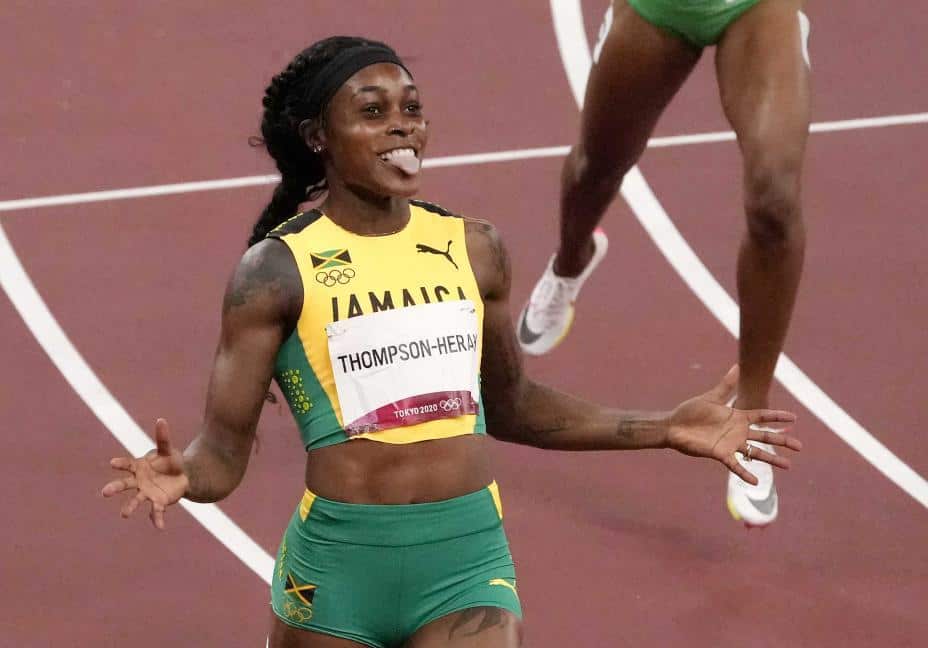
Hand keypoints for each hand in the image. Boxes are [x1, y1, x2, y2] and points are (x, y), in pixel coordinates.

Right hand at [101, 418, 187, 528]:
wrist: (182, 477)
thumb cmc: (169, 462)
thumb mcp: (168, 450)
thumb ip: (163, 437)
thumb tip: (161, 420)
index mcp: (138, 467)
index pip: (127, 465)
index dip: (120, 464)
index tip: (112, 463)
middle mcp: (138, 482)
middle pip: (124, 485)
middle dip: (114, 488)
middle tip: (104, 492)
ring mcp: (146, 493)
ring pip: (135, 501)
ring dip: (129, 507)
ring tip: (124, 515)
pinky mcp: (157, 503)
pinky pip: (156, 512)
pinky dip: (157, 520)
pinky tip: (160, 527)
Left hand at [667, 366, 801, 484]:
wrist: (674, 426)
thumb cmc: (691, 412)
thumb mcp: (711, 397)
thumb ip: (726, 384)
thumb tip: (737, 366)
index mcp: (737, 417)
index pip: (762, 417)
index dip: (777, 417)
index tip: (794, 418)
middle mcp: (737, 432)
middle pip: (765, 437)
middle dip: (783, 440)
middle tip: (800, 446)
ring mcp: (730, 444)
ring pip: (755, 453)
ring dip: (771, 459)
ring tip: (788, 465)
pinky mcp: (720, 454)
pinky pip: (735, 465)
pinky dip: (745, 473)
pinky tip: (756, 482)